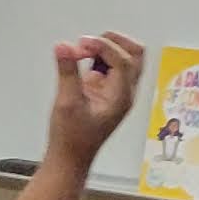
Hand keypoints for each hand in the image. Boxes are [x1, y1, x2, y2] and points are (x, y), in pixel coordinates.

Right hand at [46, 32, 146, 159]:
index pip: (123, 60)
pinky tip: (81, 60)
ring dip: (106, 48)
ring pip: (125, 58)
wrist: (70, 157)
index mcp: (121, 97)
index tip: (81, 44)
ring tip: (82, 51)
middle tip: (87, 44)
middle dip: (113, 41)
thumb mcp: (66, 103)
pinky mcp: (106, 91)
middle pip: (134, 54)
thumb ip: (67, 72)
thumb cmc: (72, 138)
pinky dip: (98, 57)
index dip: (103, 46)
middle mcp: (125, 92)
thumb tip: (64, 47)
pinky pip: (110, 66)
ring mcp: (117, 91)